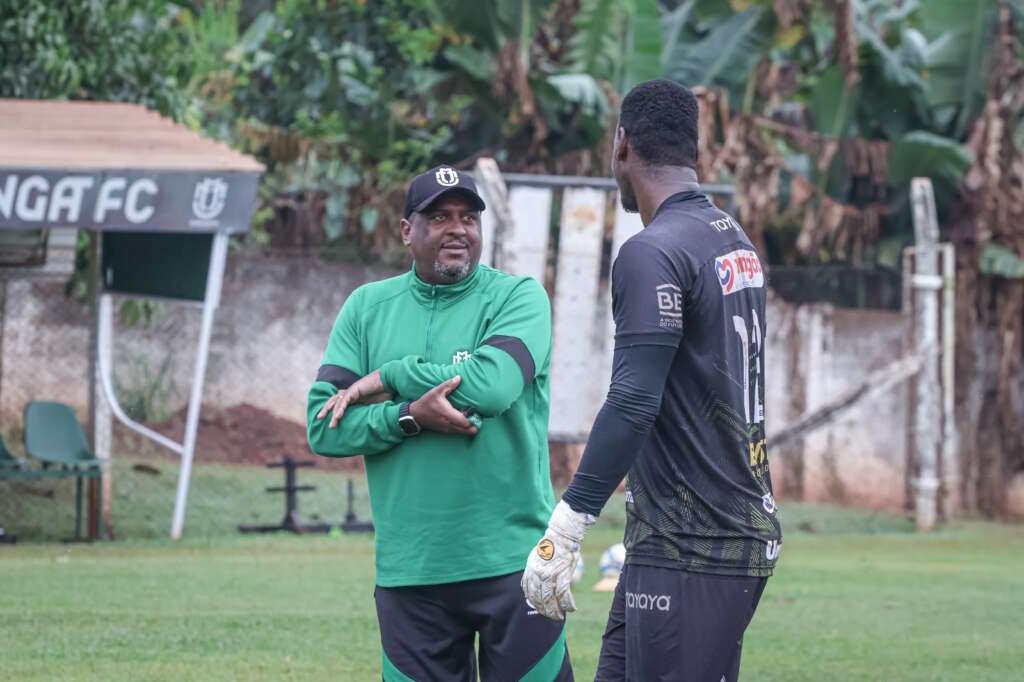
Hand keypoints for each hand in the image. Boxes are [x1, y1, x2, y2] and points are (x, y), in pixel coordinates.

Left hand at [317, 369, 393, 427]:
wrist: (390, 381)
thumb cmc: (385, 392)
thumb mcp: (376, 405)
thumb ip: (369, 412)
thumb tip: (371, 423)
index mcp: (354, 396)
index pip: (340, 402)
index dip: (333, 409)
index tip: (330, 419)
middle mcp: (351, 392)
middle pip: (334, 400)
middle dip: (326, 409)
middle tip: (319, 418)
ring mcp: (352, 390)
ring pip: (337, 402)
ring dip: (333, 413)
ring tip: (331, 424)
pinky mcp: (354, 390)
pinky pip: (345, 400)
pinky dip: (340, 409)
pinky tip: (337, 417)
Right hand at [410, 376, 477, 435]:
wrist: (416, 415)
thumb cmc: (427, 403)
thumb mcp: (436, 391)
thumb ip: (448, 385)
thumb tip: (459, 378)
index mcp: (447, 414)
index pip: (465, 422)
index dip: (473, 418)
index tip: (476, 411)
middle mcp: (448, 424)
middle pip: (467, 430)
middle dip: (474, 425)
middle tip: (477, 415)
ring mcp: (447, 429)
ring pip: (464, 433)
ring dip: (469, 427)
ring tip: (471, 417)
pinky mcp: (446, 431)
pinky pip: (458, 432)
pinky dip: (463, 428)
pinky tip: (463, 420)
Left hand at [521, 500, 595, 619]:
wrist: (561, 536)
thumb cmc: (550, 547)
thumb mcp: (534, 558)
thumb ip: (532, 573)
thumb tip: (530, 587)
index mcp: (531, 570)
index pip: (529, 592)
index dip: (534, 603)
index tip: (539, 609)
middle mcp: (538, 574)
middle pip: (539, 599)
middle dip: (545, 611)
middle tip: (551, 616)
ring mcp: (551, 575)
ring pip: (551, 600)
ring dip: (555, 611)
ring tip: (560, 617)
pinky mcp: (563, 575)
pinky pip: (564, 595)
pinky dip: (568, 604)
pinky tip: (571, 609)